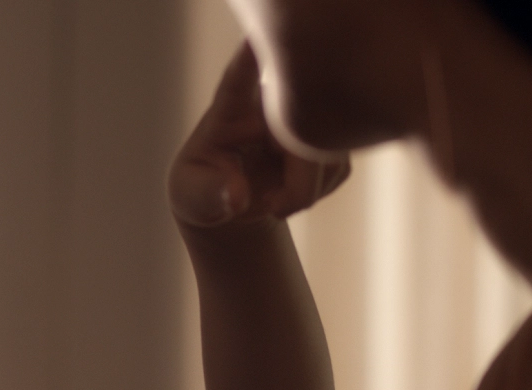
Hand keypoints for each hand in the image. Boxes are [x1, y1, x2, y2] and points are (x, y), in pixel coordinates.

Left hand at [169, 44, 349, 227]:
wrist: (229, 197)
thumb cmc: (202, 188)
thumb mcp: (193, 197)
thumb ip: (209, 195)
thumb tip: (237, 198)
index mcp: (229, 110)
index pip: (238, 80)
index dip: (249, 57)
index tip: (255, 39)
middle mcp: (270, 102)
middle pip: (301, 129)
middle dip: (298, 182)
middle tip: (273, 208)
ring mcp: (302, 114)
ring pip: (327, 151)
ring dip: (306, 191)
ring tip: (275, 203)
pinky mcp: (327, 134)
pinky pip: (338, 166)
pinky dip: (318, 192)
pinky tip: (293, 194)